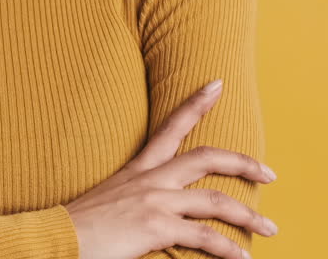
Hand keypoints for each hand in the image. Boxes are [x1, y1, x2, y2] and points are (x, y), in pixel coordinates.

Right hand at [62, 80, 278, 258]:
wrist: (57, 238)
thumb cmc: (82, 226)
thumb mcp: (111, 201)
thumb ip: (136, 198)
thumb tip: (157, 208)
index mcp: (138, 169)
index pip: (170, 127)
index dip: (196, 104)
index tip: (217, 84)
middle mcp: (150, 179)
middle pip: (206, 157)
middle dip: (243, 163)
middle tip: (270, 173)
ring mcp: (154, 201)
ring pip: (215, 201)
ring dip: (248, 215)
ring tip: (269, 228)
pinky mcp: (155, 226)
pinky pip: (203, 236)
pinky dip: (227, 249)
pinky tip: (242, 258)